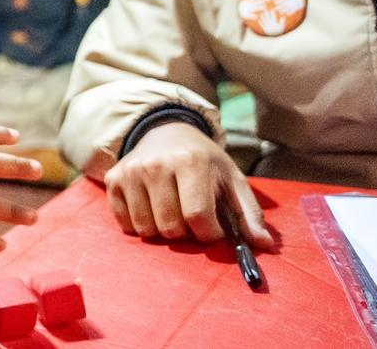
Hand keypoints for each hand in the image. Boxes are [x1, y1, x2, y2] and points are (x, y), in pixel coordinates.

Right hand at [104, 122, 272, 248]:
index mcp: (190, 162)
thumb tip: (263, 245)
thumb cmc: (203, 161)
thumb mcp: (231, 179)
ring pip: (146, 229)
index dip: (209, 234)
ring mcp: (131, 172)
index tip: (213, 230)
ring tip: (172, 213)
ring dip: (162, 231)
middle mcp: (156, 165)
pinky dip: (140, 225)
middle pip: (170, 227)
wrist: (165, 132)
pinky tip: (151, 209)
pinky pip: (125, 224)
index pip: (197, 216)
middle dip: (185, 233)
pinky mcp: (113, 180)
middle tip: (191, 219)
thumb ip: (249, 213)